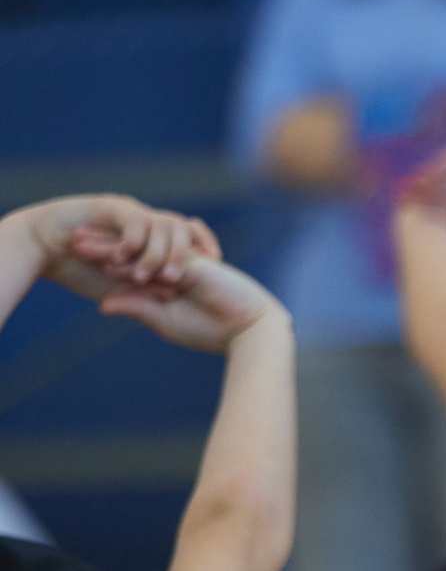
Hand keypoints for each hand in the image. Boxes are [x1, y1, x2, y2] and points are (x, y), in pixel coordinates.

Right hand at [10, 194, 216, 290]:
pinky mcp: (110, 208)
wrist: (44, 248)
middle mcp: (146, 220)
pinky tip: (122, 260)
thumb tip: (172, 295)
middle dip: (184, 253)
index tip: (216, 268)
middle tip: (177, 278)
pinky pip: (133, 222)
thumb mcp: (120, 283)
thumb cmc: (81, 269)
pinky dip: (132, 242)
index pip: (191, 235)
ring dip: (157, 252)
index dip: (205, 248)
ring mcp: (129, 211)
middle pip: (181, 227)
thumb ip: (144, 288)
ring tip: (149, 275)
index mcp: (154, 237)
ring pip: (160, 224)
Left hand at [97, 258, 282, 352]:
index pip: (132, 266)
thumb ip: (136, 306)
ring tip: (81, 242)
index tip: (79, 256)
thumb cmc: (211, 331)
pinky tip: (113, 258)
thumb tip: (102, 304)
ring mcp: (181, 262)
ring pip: (142, 250)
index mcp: (166, 282)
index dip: (107, 259)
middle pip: (133, 251)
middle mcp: (171, 268)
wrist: (249, 332)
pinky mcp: (193, 263)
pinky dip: (137, 259)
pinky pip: (160, 257)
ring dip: (111, 246)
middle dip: (102, 244)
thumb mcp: (164, 320)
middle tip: (72, 237)